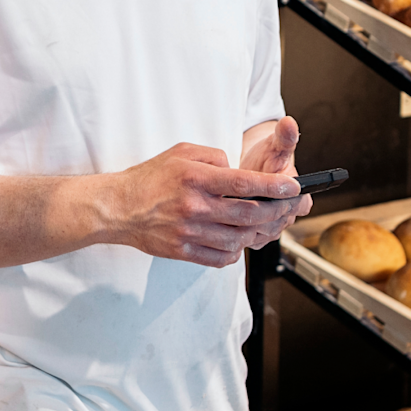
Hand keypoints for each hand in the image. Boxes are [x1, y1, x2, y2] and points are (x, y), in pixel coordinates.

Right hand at [108, 142, 301, 267]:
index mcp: (196, 179)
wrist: (118, 208)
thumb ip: (214, 157)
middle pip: (248, 214)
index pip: (244, 183)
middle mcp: (195, 207)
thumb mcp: (182, 153)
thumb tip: (237, 170)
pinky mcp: (183, 251)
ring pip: (238, 238)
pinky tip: (237, 240)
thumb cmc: (151, 177)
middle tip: (288, 207)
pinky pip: (220, 258)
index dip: (274, 186)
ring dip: (258, 232)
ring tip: (266, 223)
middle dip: (276, 211)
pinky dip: (236, 251)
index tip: (293, 187)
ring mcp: (189, 232)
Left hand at [240, 116, 312, 249]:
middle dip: (256, 212)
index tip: (266, 191)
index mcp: (299, 196)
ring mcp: (270, 228)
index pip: (300, 205)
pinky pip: (246, 239)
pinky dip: (235, 230)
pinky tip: (223, 218)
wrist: (252, 170)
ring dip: (244, 222)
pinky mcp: (254, 236)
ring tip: (227, 207)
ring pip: (259, 233)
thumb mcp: (275, 146)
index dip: (284, 200)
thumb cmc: (266, 158)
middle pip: (276, 222)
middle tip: (237, 199)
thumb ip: (284, 137)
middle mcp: (286, 215)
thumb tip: (289, 124)